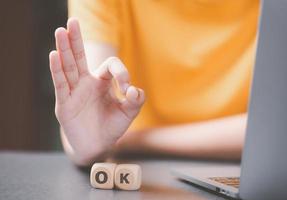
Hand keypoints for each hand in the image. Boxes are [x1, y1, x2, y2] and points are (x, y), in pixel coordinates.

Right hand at [49, 18, 144, 164]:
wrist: (98, 146)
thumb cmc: (112, 127)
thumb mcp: (128, 113)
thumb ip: (136, 101)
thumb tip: (134, 90)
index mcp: (102, 82)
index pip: (110, 66)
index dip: (121, 73)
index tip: (127, 90)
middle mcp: (86, 83)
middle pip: (80, 57)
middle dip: (76, 40)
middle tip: (73, 22)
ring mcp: (74, 92)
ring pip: (68, 67)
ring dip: (64, 49)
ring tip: (60, 31)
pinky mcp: (64, 103)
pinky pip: (61, 84)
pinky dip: (57, 70)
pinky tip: (54, 55)